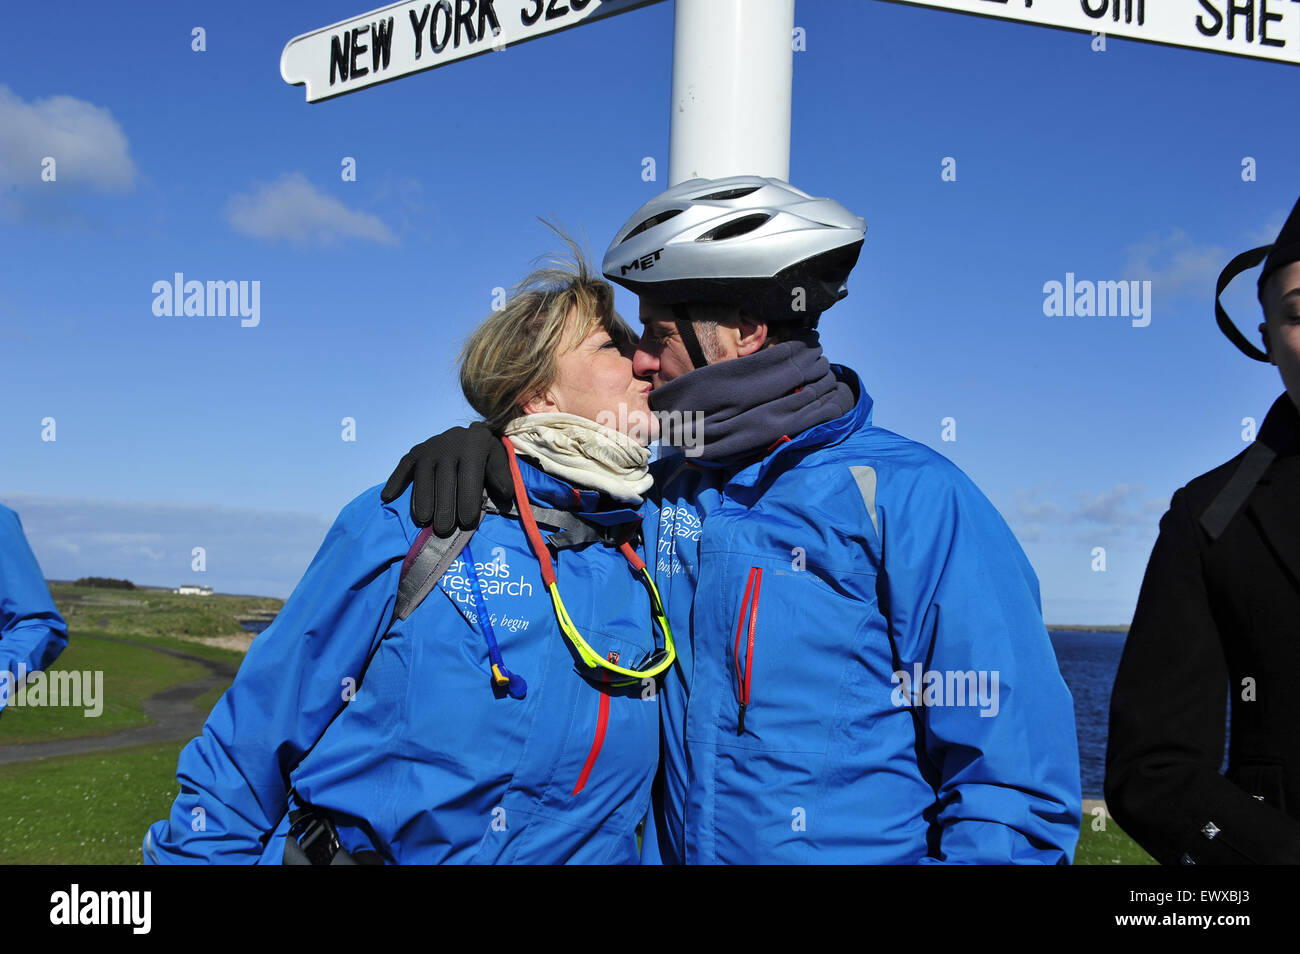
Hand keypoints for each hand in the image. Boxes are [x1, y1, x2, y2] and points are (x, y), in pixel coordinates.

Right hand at [381, 422, 512, 533]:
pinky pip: (404, 467)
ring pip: (423, 476)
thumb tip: (505, 494)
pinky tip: (388, 497)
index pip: (469, 477)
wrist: (470, 433)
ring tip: (424, 521)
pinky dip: (395, 481)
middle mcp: (449, 445)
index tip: (467, 522)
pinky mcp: (415, 452)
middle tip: (443, 529)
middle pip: (444, 480)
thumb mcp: (499, 461)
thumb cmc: (486, 455)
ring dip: (421, 499)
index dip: (468, 500)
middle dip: (444, 506)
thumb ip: (502, 477)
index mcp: (473, 446)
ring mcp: (429, 448)